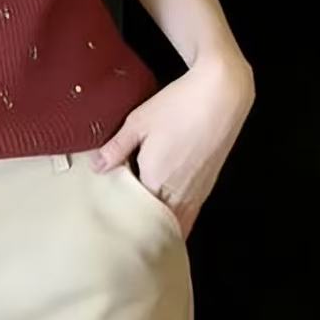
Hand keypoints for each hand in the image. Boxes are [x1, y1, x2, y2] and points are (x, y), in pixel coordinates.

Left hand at [89, 56, 255, 239]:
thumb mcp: (138, 122)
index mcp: (156, 181)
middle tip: (126, 219)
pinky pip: (190, 211)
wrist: (221, 96)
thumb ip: (117, 148)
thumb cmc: (178, 106)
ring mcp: (197, 192)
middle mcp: (178, 194)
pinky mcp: (208, 185)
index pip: (135, 211)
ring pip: (177, 220)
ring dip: (162, 222)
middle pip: (158, 222)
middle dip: (143, 224)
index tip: (110, 209)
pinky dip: (178, 214)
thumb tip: (98, 167)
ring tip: (145, 214)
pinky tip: (167, 200)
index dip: (122, 212)